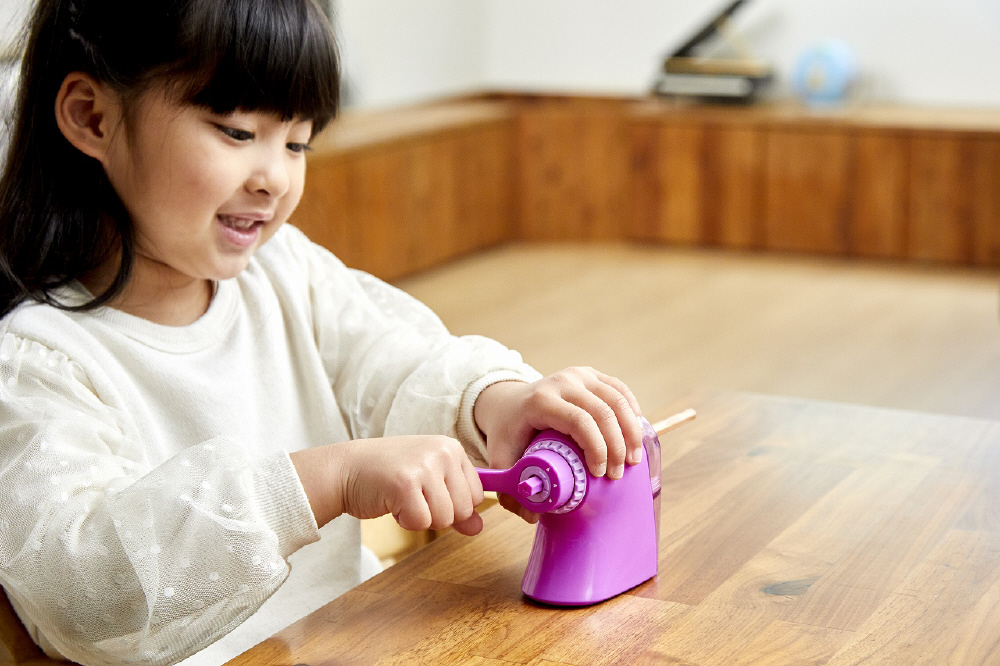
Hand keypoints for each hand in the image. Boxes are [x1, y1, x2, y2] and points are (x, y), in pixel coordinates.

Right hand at [291, 436, 484, 535]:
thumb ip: (455, 504)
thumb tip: (478, 528)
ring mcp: (424, 466)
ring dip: (421, 518)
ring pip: (444, 519)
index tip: (430, 494)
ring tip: (402, 497)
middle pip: (464, 510)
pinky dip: (405, 521)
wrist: (345, 469)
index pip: (476, 494)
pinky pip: (421, 523)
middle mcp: (442, 452)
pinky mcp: (405, 484)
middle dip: (438, 515)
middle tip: (414, 496)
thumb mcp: (428, 483)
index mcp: (452, 448)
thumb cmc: (387, 475)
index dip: (454, 505)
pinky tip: (392, 502)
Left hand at [473, 367, 643, 520]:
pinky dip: (632, 412)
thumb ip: (510, 489)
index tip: (599, 474)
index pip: (579, 421)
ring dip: (631, 431)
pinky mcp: (590, 374)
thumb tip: (533, 516)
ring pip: (617, 400)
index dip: (596, 448)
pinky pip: (619, 390)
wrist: (508, 403)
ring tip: (632, 460)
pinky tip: (636, 433)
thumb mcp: (501, 459)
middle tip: (618, 474)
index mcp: (540, 401)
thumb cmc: (509, 434)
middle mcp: (561, 382)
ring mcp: (578, 375)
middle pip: (602, 412)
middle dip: (617, 446)